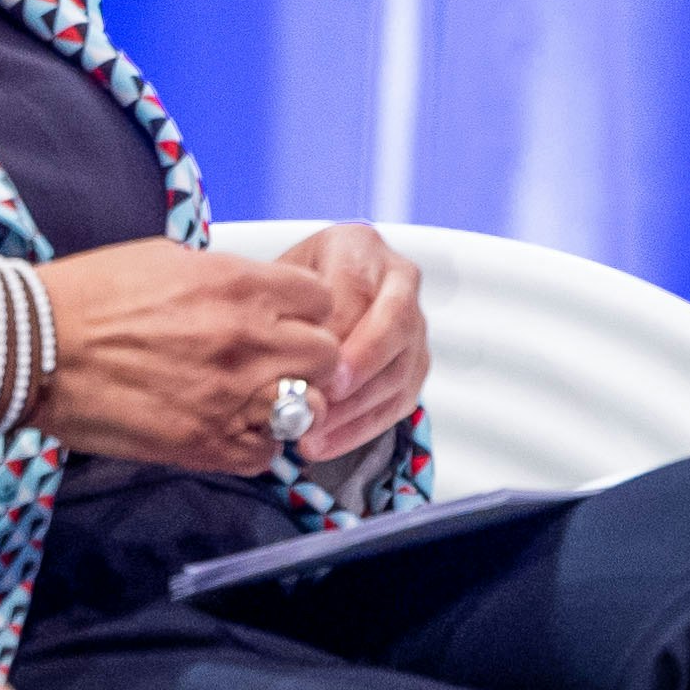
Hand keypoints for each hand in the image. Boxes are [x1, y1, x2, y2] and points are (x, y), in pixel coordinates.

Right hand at [34, 239, 347, 472]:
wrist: (31, 347)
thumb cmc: (88, 298)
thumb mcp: (169, 260)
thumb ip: (228, 279)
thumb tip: (258, 295)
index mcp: (239, 285)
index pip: (322, 299)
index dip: (307, 311)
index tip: (289, 320)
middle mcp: (247, 339)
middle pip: (327, 355)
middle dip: (309, 359)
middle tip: (279, 364)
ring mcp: (231, 395)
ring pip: (309, 408)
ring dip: (291, 405)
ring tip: (257, 400)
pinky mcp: (206, 443)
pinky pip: (266, 453)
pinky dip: (256, 444)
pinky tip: (231, 429)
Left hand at [270, 223, 430, 459]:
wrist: (304, 301)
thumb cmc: (284, 290)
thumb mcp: (273, 283)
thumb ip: (282, 307)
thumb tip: (289, 356)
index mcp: (359, 246)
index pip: (358, 286)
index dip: (339, 328)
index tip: (311, 362)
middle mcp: (398, 280)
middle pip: (394, 324)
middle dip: (360, 366)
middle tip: (324, 395)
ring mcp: (414, 323)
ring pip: (401, 369)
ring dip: (357, 407)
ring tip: (314, 431)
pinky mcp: (416, 362)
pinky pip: (400, 401)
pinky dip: (362, 427)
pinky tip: (326, 442)